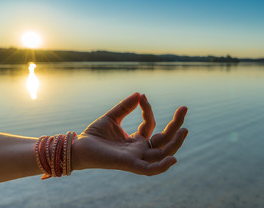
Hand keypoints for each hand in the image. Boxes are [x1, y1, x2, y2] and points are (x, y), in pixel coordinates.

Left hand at [71, 92, 187, 175]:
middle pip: (164, 140)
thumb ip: (125, 107)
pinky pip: (149, 170)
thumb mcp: (112, 117)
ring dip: (175, 143)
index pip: (150, 125)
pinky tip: (173, 159)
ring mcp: (135, 157)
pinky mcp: (129, 164)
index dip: (148, 110)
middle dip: (176, 125)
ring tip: (184, 129)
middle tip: (184, 108)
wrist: (78, 147)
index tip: (142, 97)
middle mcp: (139, 150)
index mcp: (135, 140)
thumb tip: (139, 93)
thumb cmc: (94, 135)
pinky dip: (162, 167)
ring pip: (162, 154)